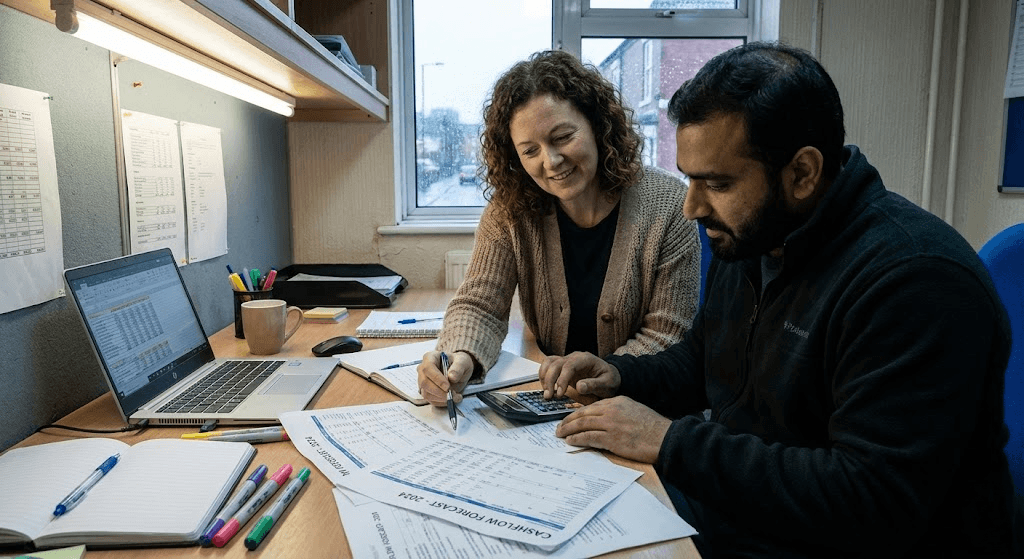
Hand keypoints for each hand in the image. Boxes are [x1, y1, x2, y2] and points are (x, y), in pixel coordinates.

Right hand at [417, 350, 474, 406]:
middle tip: (452, 395)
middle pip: (425, 383)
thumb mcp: (462, 361)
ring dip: (441, 399)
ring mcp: (423, 381)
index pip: (428, 368)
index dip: (437, 379)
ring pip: (426, 393)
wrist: (459, 370)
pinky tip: (451, 399)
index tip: (447, 387)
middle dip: (439, 392)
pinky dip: (441, 402)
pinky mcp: (427, 391)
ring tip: (455, 396)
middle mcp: (423, 370)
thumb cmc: (458, 362)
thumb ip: (458, 367)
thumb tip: (451, 377)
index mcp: (430, 358)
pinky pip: (431, 400)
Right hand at [538, 351, 620, 399]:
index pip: (569, 366)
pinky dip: (544, 375)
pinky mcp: (563, 367)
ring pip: (549, 363)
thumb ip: (594, 385)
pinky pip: (548, 366)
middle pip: (556, 363)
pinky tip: (546, 388)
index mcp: (585, 359)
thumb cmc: (609, 380)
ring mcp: (567, 361)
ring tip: (546, 393)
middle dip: (549, 380)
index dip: (562, 379)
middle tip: (549, 396)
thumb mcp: (607, 384)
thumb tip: (579, 387)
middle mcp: (574, 357)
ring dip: (544, 377)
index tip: (560, 393)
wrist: (610, 376)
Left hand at [555, 396, 670, 462]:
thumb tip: (605, 420)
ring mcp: (610, 424)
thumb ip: (619, 411)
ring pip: (582, 424)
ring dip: (568, 430)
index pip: (592, 406)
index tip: (570, 418)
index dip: (578, 413)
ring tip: (560, 434)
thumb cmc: (653, 427)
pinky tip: (570, 441)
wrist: (664, 437)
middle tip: (559, 426)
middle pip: (583, 414)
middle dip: (568, 420)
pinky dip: (577, 439)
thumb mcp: (635, 410)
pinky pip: (588, 437)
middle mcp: (612, 410)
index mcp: (617, 401)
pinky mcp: (611, 438)